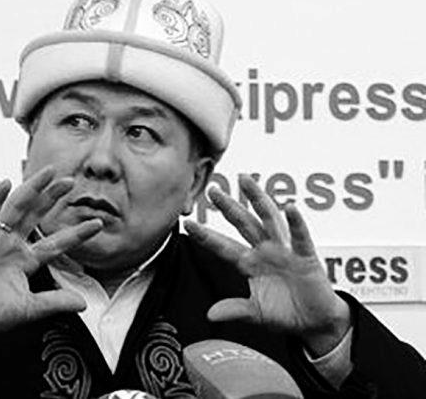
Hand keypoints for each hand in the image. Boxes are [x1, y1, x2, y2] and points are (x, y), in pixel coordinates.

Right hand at [0, 166, 102, 355]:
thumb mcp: (29, 309)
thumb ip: (54, 302)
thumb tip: (83, 303)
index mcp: (26, 260)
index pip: (56, 243)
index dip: (76, 233)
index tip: (97, 223)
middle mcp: (12, 245)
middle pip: (36, 215)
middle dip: (53, 197)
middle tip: (70, 181)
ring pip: (15, 209)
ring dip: (31, 190)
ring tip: (46, 174)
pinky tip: (4, 186)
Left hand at [184, 175, 350, 356]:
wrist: (315, 322)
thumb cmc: (285, 313)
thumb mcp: (256, 313)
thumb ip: (235, 310)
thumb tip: (210, 315)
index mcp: (250, 264)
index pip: (223, 247)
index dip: (206, 236)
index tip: (187, 223)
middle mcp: (265, 251)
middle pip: (243, 223)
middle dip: (228, 206)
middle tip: (212, 189)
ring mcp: (285, 251)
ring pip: (268, 219)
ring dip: (257, 199)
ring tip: (245, 180)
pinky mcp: (306, 257)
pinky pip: (300, 238)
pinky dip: (296, 223)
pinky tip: (290, 208)